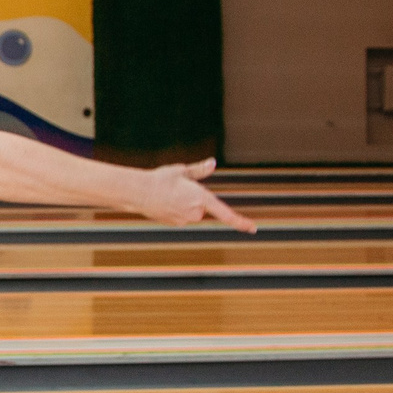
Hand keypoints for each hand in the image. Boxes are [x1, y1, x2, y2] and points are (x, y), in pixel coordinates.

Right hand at [137, 158, 257, 232]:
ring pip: (193, 211)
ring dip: (185, 203)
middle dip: (195, 198)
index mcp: (202, 198)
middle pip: (204, 205)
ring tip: (169, 194)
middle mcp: (196, 212)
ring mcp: (186, 219)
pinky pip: (183, 215)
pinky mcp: (176, 223)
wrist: (139, 193)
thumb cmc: (161, 179)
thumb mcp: (181, 170)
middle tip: (178, 188)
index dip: (241, 222)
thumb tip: (212, 163)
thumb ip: (199, 170)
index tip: (253, 229)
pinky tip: (164, 201)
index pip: (226, 213)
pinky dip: (176, 208)